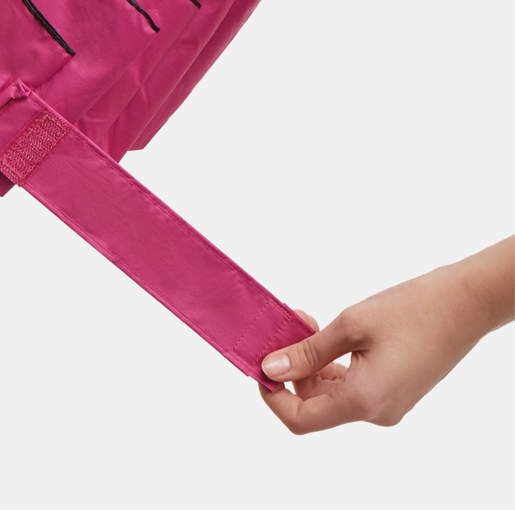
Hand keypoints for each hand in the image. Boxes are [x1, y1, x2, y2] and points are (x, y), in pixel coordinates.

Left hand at [260, 238, 513, 432]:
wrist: (463, 305)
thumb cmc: (410, 311)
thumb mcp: (350, 326)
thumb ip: (308, 352)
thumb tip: (270, 369)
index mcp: (364, 402)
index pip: (300, 419)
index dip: (272, 395)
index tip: (260, 362)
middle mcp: (377, 413)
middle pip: (313, 405)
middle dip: (291, 367)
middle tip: (287, 324)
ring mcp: (387, 404)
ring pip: (330, 394)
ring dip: (310, 361)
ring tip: (306, 321)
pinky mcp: (393, 391)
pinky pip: (350, 387)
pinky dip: (331, 363)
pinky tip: (326, 333)